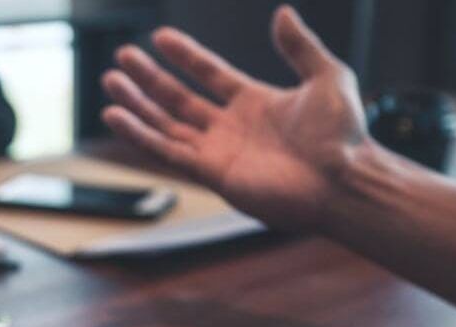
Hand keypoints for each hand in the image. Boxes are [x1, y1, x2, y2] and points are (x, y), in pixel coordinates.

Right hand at [101, 5, 366, 231]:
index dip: (185, 55)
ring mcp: (219, 151)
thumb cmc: (343, 136)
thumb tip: (283, 13)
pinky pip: (167, 151)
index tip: (160, 37)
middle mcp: (231, 127)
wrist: (342, 180)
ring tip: (111, 82)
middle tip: (123, 58)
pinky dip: (140, 135)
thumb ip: (301, 46)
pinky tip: (117, 116)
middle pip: (179, 98)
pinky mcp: (212, 174)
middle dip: (150, 78)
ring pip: (166, 124)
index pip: (209, 74)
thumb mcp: (328, 76)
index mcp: (255, 103)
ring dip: (138, 104)